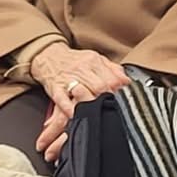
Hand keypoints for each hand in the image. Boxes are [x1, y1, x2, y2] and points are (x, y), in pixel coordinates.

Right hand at [30, 42, 128, 160]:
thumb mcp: (96, 59)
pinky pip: (62, 100)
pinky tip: (74, 117)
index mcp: (94, 63)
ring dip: (88, 109)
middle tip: (111, 117)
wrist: (49, 56)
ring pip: (81, 95)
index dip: (119, 93)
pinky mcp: (55, 88)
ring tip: (95, 119)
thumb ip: (113, 69)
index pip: (111, 79)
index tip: (123, 105)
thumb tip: (128, 82)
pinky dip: (68, 109)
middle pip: (99, 88)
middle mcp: (82, 70)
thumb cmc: (75, 61)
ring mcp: (68, 80)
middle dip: (106, 103)